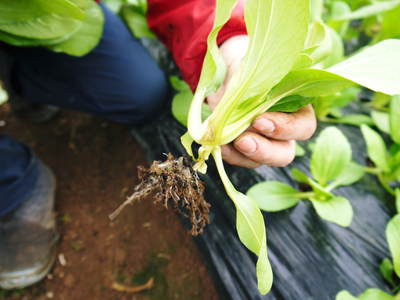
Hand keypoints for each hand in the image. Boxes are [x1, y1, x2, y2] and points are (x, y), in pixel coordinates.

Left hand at [207, 35, 316, 167]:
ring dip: (245, 156)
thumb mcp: (251, 69)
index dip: (285, 128)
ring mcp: (264, 142)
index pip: (303, 126)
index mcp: (298, 108)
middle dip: (265, 150)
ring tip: (228, 143)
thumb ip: (253, 84)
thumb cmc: (247, 67)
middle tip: (244, 141)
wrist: (227, 75)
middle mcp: (284, 130)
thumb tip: (241, 97)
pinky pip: (240, 159)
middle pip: (285, 153)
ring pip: (263, 160)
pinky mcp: (244, 149)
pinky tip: (218, 144)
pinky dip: (229, 154)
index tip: (259, 121)